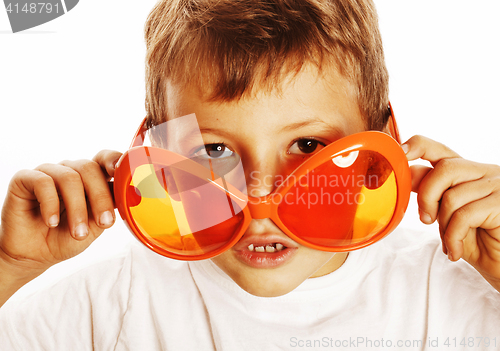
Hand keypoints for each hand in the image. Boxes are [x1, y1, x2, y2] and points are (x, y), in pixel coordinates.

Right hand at [0, 150, 121, 275]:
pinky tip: (52, 222)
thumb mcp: (96, 225)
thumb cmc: (66, 237)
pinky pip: (42, 182)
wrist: (35, 255)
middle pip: (90, 169)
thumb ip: (112, 207)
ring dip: (78, 208)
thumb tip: (132, 194)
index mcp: (91, 178)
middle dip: (100, 197)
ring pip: (69, 177)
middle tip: (104, 222)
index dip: (116, 161)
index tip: (124, 172)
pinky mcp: (25, 179)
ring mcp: (48, 172)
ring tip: (78, 233)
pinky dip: (51, 204)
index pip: (105, 159)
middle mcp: (71, 170)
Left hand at [404, 135, 499, 289]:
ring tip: (450, 242)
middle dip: (427, 196)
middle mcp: (485, 172)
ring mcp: (498, 186)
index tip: (400, 152)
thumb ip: (432, 193)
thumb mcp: (448, 215)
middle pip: (444, 169)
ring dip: (443, 225)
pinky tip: (455, 250)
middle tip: (426, 220)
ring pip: (453, 195)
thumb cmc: (478, 241)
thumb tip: (407, 174)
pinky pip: (465, 215)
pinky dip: (453, 237)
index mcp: (468, 172)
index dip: (418, 147)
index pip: (440, 150)